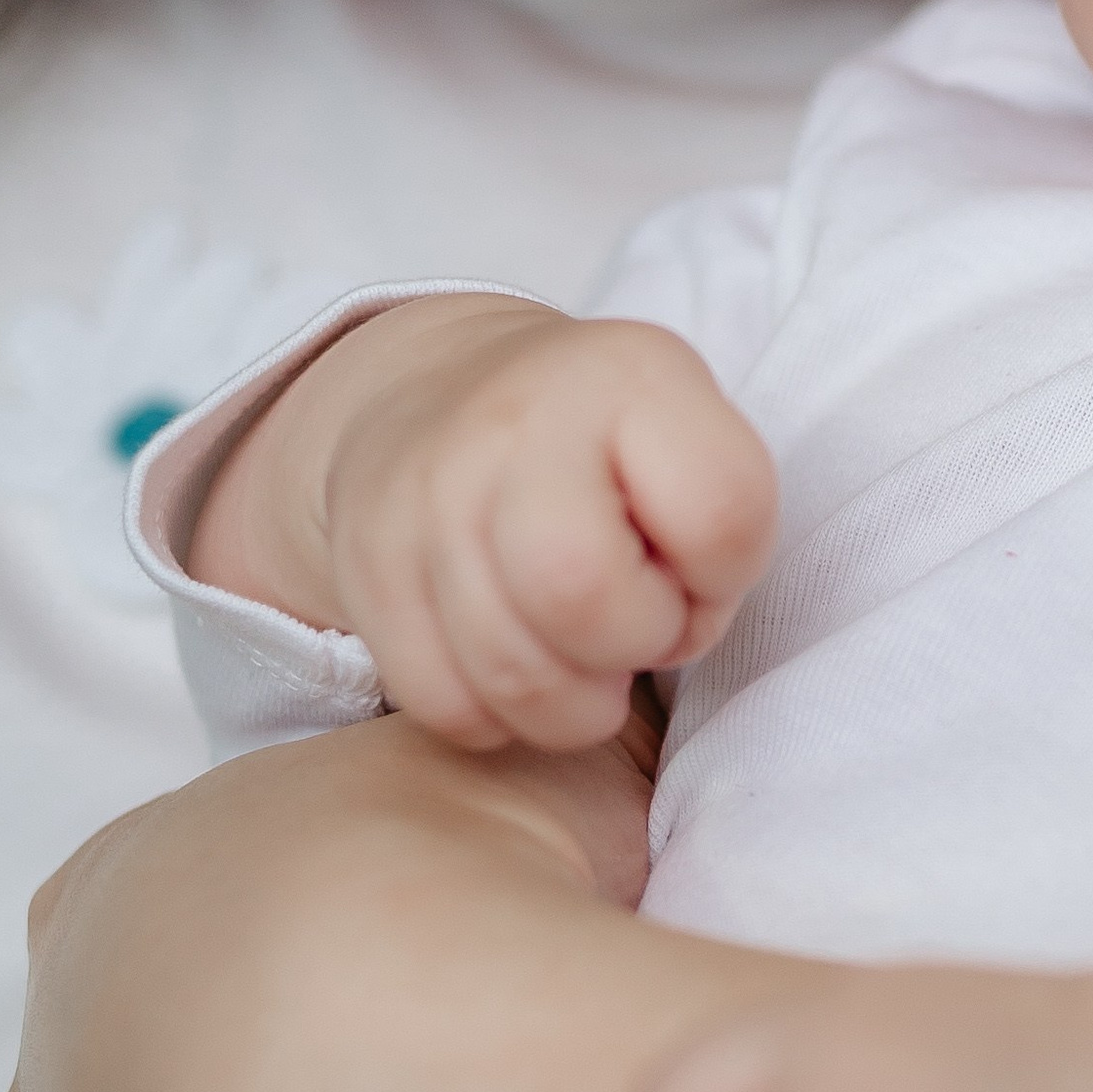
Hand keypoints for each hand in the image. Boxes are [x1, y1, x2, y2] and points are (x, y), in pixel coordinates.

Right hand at [192, 296, 776, 751]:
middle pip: (585, 598)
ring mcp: (425, 495)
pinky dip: (499, 716)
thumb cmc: (604, 443)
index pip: (720, 515)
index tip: (695, 558)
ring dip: (575, 698)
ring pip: (516, 677)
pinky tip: (516, 658)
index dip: (726, 571)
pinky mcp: (366, 568)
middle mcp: (515, 421)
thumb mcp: (693, 432)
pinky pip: (448, 707)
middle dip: (638, 641)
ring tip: (581, 645)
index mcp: (628, 374)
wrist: (438, 391)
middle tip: (635, 616)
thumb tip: (671, 633)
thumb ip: (723, 521)